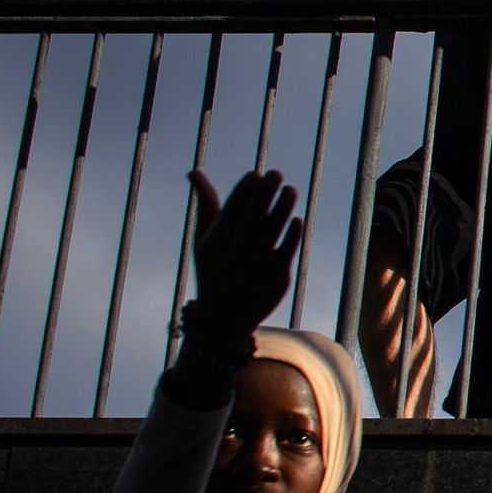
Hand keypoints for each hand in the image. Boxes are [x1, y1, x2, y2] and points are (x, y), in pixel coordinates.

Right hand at [185, 170, 300, 345]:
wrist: (222, 320)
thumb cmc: (214, 270)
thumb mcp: (204, 240)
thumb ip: (206, 205)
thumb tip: (194, 172)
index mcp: (215, 243)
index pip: (230, 212)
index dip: (243, 192)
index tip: (255, 174)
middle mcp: (233, 255)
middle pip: (251, 220)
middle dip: (263, 195)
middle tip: (276, 174)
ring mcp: (254, 268)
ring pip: (269, 234)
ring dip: (281, 210)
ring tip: (291, 189)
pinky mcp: (274, 279)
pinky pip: (284, 254)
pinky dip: (290, 237)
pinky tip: (297, 220)